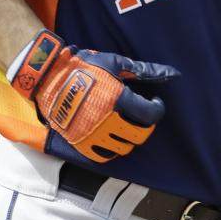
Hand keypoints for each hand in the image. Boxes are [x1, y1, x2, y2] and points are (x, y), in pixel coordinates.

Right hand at [8, 30, 179, 162]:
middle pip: (139, 136)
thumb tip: (171, 73)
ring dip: (129, 138)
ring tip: (125, 125)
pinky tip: (110, 137)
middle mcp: (107, 121)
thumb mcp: (115, 62)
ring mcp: (92, 134)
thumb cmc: (84, 66)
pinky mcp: (80, 143)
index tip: (154, 102)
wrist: (49, 78)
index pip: (150, 115)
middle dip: (145, 127)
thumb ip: (143, 70)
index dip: (157, 109)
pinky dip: (110, 150)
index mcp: (118, 100)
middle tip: (142, 117)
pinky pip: (102, 157)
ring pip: (123, 148)